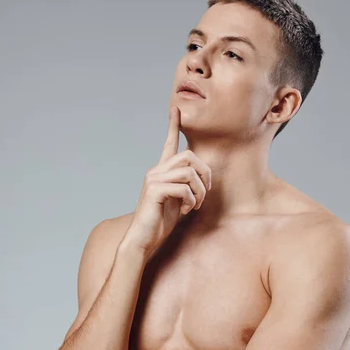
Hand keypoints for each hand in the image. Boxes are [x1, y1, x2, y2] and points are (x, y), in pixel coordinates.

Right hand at [123, 105, 211, 258]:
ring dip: (200, 190)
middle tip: (205, 193)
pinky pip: (183, 187)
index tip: (176, 109)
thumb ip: (187, 188)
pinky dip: (190, 200)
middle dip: (205, 174)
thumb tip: (202, 182)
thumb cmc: (160, 223)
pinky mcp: (154, 191)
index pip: (169, 144)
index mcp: (161, 172)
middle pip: (189, 156)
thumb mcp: (178, 202)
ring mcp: (153, 180)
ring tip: (195, 205)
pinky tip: (185, 210)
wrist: (144, 239)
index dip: (173, 126)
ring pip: (189, 172)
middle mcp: (155, 171)